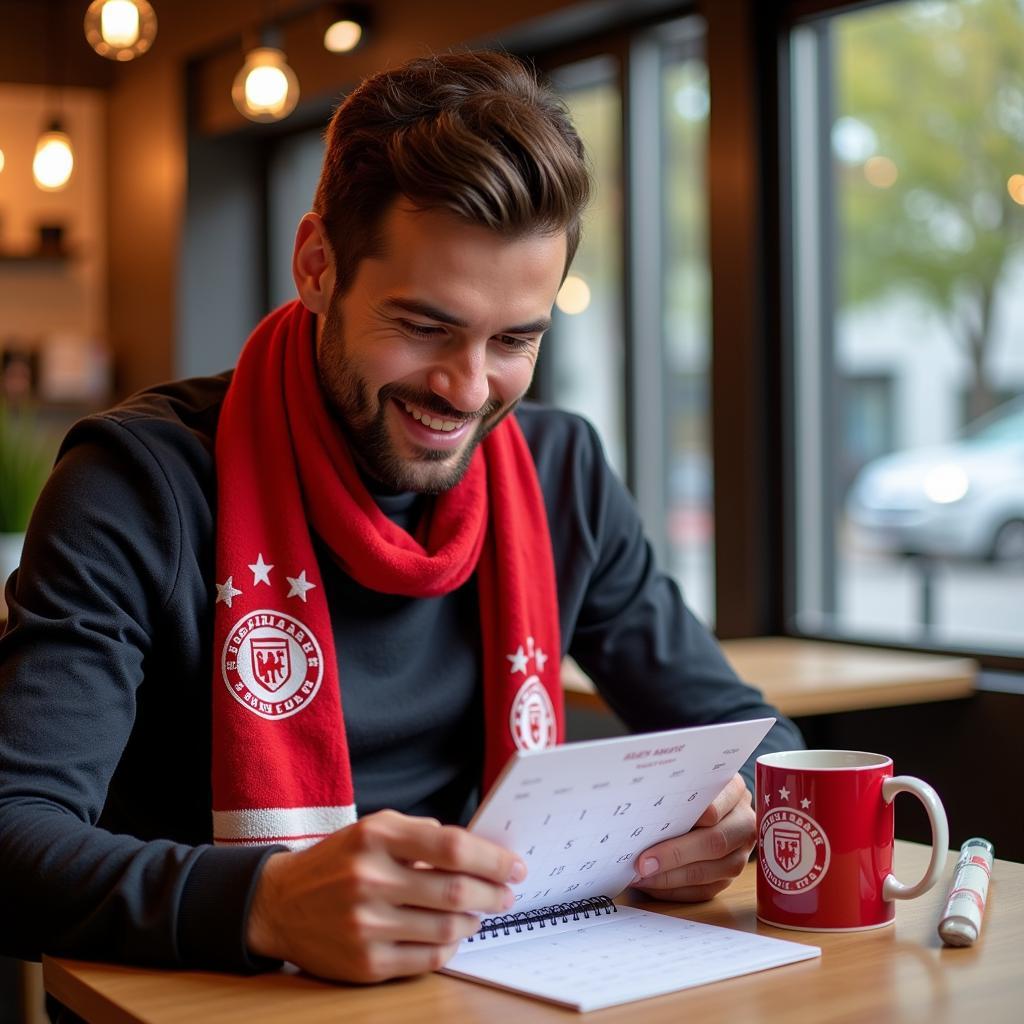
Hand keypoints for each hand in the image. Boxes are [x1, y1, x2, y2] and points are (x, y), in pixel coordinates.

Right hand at [245, 809, 525, 982]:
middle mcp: (370, 880)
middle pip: (455, 891)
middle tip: (507, 893)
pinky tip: (452, 935)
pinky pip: (427, 959)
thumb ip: (423, 833)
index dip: (491, 859)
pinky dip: (449, 947)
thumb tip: (479, 849)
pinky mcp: (365, 963)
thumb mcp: (374, 828)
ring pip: (447, 929)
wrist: (279, 903)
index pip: (451, 848)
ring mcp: (367, 926)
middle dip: (493, 893)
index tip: (514, 865)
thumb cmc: (339, 861)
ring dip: (474, 921)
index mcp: (376, 839)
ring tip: (480, 912)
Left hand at [630, 773, 754, 901]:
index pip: (716, 806)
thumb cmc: (692, 786)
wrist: (713, 800)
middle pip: (715, 842)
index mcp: (735, 791)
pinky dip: (676, 890)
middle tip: (642, 862)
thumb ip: (676, 787)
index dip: (692, 818)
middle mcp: (744, 822)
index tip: (663, 824)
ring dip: (672, 878)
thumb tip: (640, 801)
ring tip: (641, 877)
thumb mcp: (689, 777)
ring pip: (711, 872)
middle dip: (675, 854)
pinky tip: (652, 885)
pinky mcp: (730, 876)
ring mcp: (740, 852)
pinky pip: (705, 890)